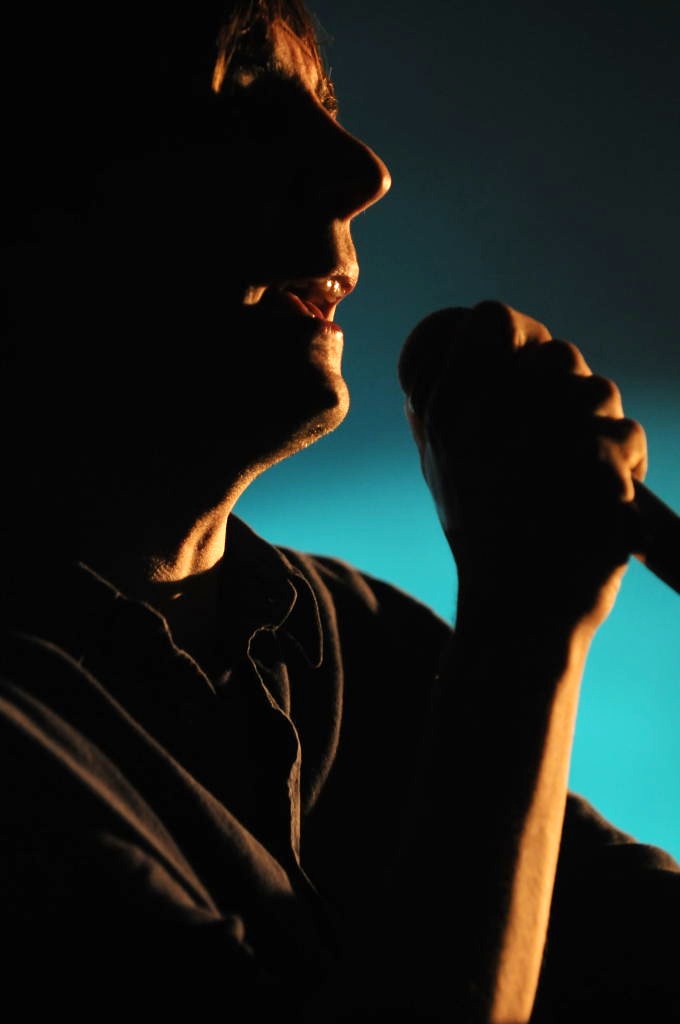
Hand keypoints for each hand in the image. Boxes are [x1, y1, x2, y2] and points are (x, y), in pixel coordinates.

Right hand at [402, 300, 647, 636]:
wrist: (518, 605)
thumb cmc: (483, 533)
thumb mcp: (442, 463)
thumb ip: (445, 404)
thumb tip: (456, 352)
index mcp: (453, 405)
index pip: (494, 318)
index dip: (517, 333)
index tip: (521, 366)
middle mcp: (498, 409)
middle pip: (559, 351)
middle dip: (565, 390)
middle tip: (549, 441)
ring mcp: (552, 433)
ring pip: (599, 391)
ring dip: (595, 429)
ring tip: (571, 478)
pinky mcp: (600, 463)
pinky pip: (626, 435)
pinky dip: (623, 466)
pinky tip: (599, 499)